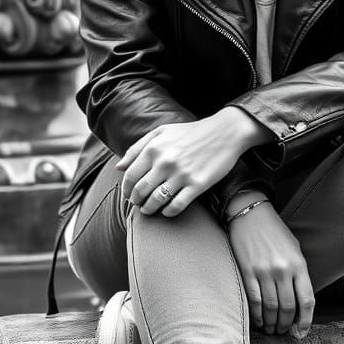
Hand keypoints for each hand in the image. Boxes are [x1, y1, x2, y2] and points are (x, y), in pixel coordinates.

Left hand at [116, 107, 267, 217]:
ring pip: (156, 201)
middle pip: (141, 190)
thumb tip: (119, 167)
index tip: (128, 194)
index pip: (130, 176)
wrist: (224, 133)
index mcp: (154, 149)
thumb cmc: (191, 132)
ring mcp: (182, 174)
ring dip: (149, 209)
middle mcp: (165, 162)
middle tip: (138, 203)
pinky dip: (168, 212)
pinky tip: (167, 210)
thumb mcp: (161, 132)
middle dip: (136, 201)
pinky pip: (176, 205)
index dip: (125, 189)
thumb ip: (137, 148)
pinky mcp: (197, 185)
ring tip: (149, 209)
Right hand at [227, 201, 314, 336]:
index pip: (306, 300)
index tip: (301, 333)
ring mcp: (264, 271)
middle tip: (283, 332)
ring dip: (271, 323)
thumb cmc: (275, 232)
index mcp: (298, 264)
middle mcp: (283, 270)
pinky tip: (259, 321)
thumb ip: (298, 272)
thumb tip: (299, 300)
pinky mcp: (248, 271)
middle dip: (286, 324)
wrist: (251, 214)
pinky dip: (257, 315)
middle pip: (287, 307)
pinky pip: (254, 300)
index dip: (305, 321)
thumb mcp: (294, 248)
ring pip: (271, 307)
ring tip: (271, 329)